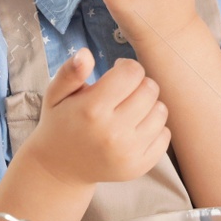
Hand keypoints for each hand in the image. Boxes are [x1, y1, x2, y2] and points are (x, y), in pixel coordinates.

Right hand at [19, 49, 171, 187]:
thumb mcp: (55, 94)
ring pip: (161, 111)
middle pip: (150, 89)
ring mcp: (127, 152)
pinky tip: (135, 129)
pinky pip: (165, 135)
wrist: (59, 168)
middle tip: (123, 93)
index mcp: (91, 110)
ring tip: (129, 110)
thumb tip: (86, 53)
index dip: (126, 67)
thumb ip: (70, 72)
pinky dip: (155, 128)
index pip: (132, 72)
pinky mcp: (139, 166)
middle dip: (139, 84)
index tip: (117, 73)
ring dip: (149, 106)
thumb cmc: (61, 123)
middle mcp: (112, 133)